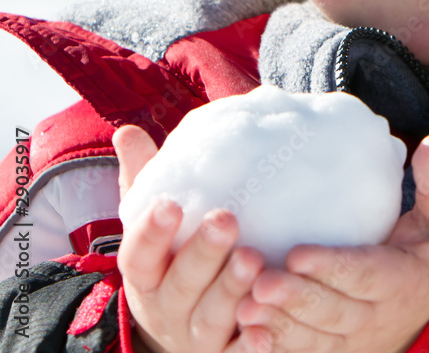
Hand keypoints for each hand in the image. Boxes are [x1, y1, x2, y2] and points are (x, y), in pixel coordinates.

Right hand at [113, 124, 269, 352]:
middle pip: (180, 284)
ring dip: (231, 291)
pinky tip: (267, 328)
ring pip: (210, 319)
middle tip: (226, 219)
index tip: (171, 201)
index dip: (152, 230)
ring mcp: (194, 336)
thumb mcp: (155, 220)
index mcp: (145, 272)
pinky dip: (251, 343)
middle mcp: (166, 307)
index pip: (139, 253)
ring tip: (255, 259)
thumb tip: (127, 130)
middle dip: (202, 253)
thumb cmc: (173, 255)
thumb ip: (144, 177)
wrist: (183, 327)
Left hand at [236, 133, 428, 352]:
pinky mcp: (333, 350)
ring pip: (315, 338)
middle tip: (262, 283)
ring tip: (245, 309)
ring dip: (280, 326)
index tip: (297, 253)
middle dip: (297, 299)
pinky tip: (248, 336)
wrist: (428, 308)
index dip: (332, 267)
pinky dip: (277, 349)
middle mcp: (376, 316)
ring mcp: (353, 339)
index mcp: (402, 279)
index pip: (365, 274)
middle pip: (334, 311)